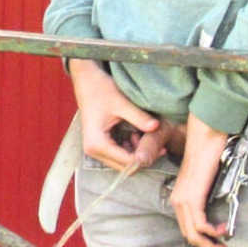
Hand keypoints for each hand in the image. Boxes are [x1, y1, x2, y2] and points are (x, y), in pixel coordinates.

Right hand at [70, 57, 164, 172]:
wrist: (86, 80)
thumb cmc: (100, 89)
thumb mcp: (122, 103)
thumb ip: (139, 117)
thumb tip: (157, 127)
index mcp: (97, 144)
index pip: (125, 162)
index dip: (144, 157)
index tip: (161, 148)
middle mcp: (93, 151)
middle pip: (123, 166)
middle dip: (141, 156)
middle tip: (157, 143)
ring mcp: (94, 149)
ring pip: (121, 162)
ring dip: (135, 152)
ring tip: (144, 135)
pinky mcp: (98, 144)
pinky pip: (117, 154)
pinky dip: (128, 148)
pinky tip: (135, 135)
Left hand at [170, 118, 229, 246]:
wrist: (206, 136)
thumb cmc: (208, 154)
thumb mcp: (204, 181)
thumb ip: (204, 195)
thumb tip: (215, 211)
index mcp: (178, 198)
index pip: (187, 228)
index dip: (202, 239)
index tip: (218, 240)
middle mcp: (177, 201)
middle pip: (189, 236)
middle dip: (207, 246)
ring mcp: (183, 200)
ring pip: (193, 235)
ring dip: (210, 243)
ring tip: (225, 241)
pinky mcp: (192, 197)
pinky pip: (200, 225)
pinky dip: (213, 232)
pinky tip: (223, 229)